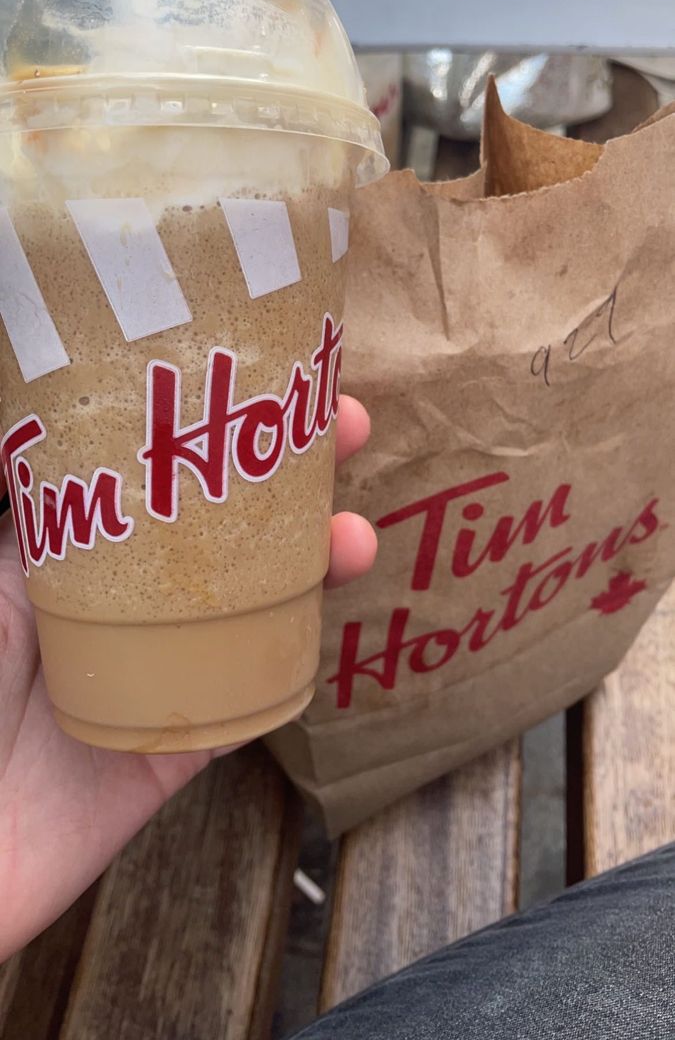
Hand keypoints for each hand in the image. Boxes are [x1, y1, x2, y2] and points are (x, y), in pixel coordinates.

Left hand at [0, 395, 374, 960]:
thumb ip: (25, 500)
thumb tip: (48, 405)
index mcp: (71, 551)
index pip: (160, 471)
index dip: (218, 420)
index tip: (271, 375)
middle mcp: (125, 602)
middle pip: (226, 528)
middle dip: (291, 474)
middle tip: (347, 428)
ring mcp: (159, 671)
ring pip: (257, 604)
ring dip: (316, 561)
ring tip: (355, 536)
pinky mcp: (181, 745)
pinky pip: (252, 699)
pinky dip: (296, 656)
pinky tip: (335, 610)